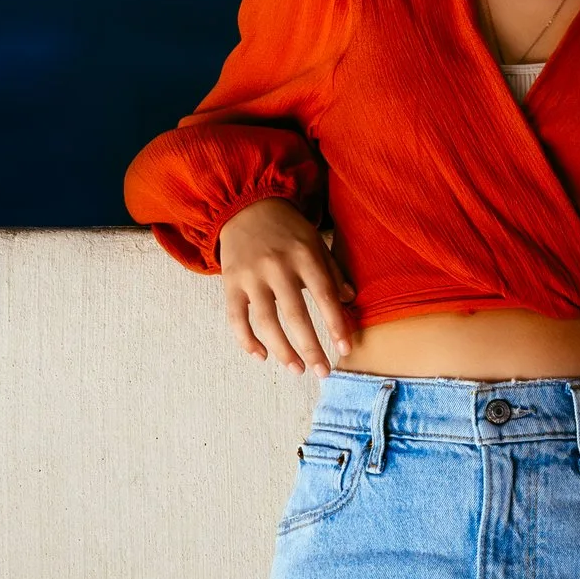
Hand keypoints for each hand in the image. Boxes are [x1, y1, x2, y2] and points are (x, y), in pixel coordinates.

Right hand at [217, 198, 354, 377]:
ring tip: (297, 369)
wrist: (246, 206)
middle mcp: (277, 266)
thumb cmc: (287, 229)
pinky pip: (236, 319)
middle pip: (296, 315)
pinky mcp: (230, 283)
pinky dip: (247, 341)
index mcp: (304, 255)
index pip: (324, 296)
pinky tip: (261, 356)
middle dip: (311, 348)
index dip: (336, 325)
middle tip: (323, 372)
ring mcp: (251, 276)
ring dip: (283, 351)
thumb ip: (332, 271)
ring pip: (266, 322)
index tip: (346, 349)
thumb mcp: (315, 242)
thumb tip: (349, 300)